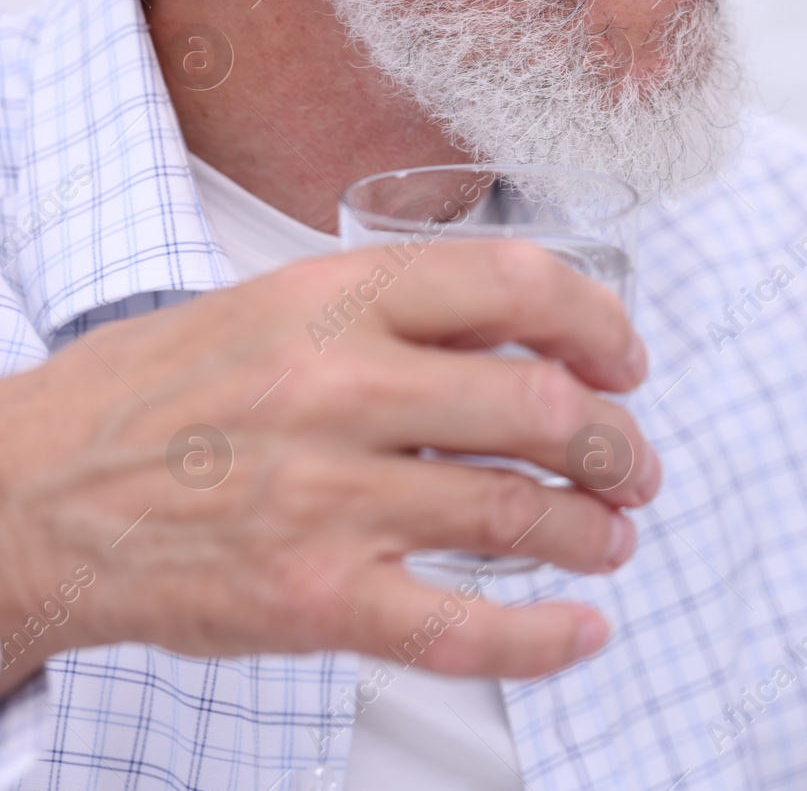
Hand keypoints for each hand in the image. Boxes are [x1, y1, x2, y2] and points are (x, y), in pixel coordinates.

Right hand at [0, 241, 657, 696]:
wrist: (31, 493)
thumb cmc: (161, 397)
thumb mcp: (277, 308)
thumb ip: (401, 315)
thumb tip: (531, 334)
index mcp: (336, 300)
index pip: (516, 283)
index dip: (600, 324)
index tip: (624, 362)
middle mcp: (338, 389)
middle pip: (540, 404)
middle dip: (616, 443)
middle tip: (632, 465)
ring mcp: (325, 498)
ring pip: (516, 513)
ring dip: (593, 531)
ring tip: (609, 539)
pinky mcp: (313, 598)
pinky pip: (458, 626)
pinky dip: (541, 638)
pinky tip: (579, 632)